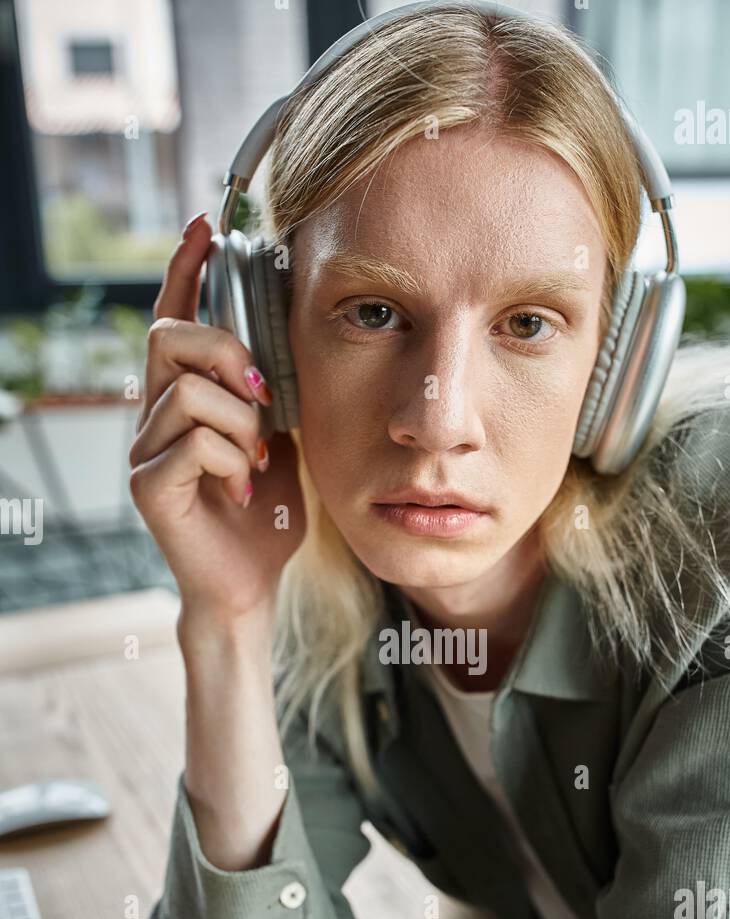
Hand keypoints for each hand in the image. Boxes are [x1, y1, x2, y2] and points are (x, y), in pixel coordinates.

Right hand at [129, 214, 305, 623]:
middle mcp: (152, 415)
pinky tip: (244, 488)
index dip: (186, 269)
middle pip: (172, 337)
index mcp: (183, 397)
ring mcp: (143, 450)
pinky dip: (233, 461)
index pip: (176, 318)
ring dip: (242, 425)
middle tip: (264, 399)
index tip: (205, 225)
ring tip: (256, 463)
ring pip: (190, 392)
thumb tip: (285, 342)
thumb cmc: (265, 514)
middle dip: (228, 354)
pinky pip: (194, 442)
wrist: (251, 582)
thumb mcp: (280, 438)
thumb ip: (270, 393)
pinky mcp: (148, 486)